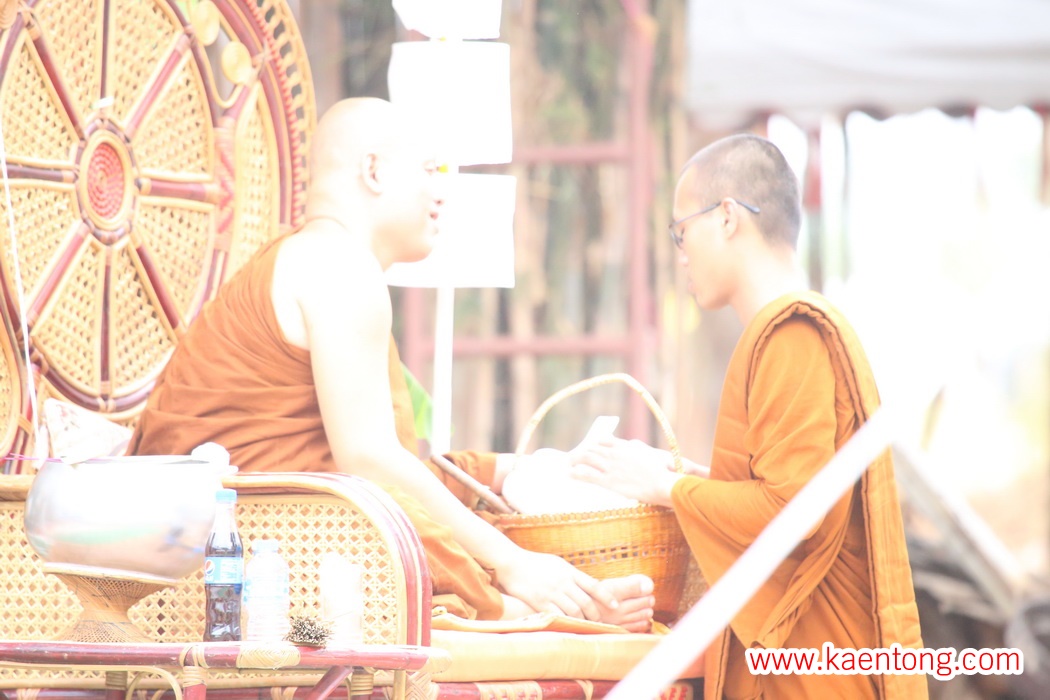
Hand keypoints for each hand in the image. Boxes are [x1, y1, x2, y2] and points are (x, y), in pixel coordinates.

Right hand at [494, 548, 615, 621]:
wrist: (512, 563)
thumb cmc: (535, 563)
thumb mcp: (557, 563)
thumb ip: (572, 574)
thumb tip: (586, 584)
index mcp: (569, 571)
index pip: (594, 585)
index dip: (607, 597)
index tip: (616, 606)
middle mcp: (563, 582)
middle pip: (586, 602)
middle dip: (596, 614)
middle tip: (599, 620)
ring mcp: (552, 593)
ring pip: (574, 611)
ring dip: (582, 620)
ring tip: (586, 624)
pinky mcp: (540, 602)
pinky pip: (558, 615)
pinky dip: (566, 622)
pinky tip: (570, 625)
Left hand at [569, 437, 683, 506]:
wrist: (663, 484)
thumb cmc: (663, 472)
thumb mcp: (654, 454)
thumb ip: (641, 449)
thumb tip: (633, 443)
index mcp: (626, 447)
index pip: (604, 440)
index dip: (593, 443)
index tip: (588, 447)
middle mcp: (616, 454)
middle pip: (592, 448)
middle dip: (581, 452)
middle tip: (573, 457)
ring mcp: (612, 467)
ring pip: (586, 459)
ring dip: (575, 460)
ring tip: (568, 464)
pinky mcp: (610, 481)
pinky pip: (588, 474)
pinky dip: (577, 473)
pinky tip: (570, 474)